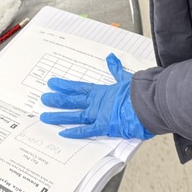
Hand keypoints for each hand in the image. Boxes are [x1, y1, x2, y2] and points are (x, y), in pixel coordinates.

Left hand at [40, 54, 154, 139]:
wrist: (148, 103)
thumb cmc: (139, 92)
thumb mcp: (125, 78)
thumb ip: (116, 70)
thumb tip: (111, 58)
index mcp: (101, 91)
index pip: (78, 88)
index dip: (64, 86)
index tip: (52, 83)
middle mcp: (96, 103)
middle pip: (71, 101)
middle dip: (56, 100)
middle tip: (43, 99)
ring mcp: (98, 114)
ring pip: (74, 115)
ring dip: (59, 116)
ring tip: (45, 117)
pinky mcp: (104, 126)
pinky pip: (86, 131)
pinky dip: (75, 133)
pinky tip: (62, 133)